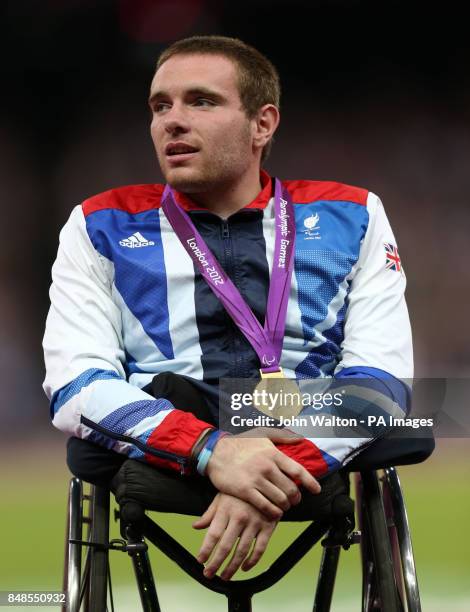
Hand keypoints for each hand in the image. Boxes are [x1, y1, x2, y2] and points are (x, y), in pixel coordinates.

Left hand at [192, 492, 278, 579]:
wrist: (266, 481)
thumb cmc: (240, 491)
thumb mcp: (222, 497)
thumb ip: (210, 514)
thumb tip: (195, 526)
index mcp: (226, 509)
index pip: (213, 534)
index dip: (206, 550)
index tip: (200, 561)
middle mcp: (240, 517)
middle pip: (226, 546)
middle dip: (216, 563)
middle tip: (209, 574)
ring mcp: (255, 522)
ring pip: (242, 551)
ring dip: (232, 567)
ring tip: (225, 576)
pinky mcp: (268, 526)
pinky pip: (260, 549)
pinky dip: (252, 561)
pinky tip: (244, 568)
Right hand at [206, 429, 320, 519]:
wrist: (216, 451)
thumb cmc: (240, 442)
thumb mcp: (262, 433)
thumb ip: (282, 436)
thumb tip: (300, 437)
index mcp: (273, 453)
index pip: (298, 470)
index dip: (310, 482)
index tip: (316, 490)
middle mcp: (267, 467)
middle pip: (291, 488)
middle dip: (296, 497)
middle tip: (295, 500)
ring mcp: (256, 479)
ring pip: (280, 499)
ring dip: (285, 506)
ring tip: (284, 506)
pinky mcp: (245, 491)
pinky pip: (265, 506)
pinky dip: (273, 512)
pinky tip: (274, 513)